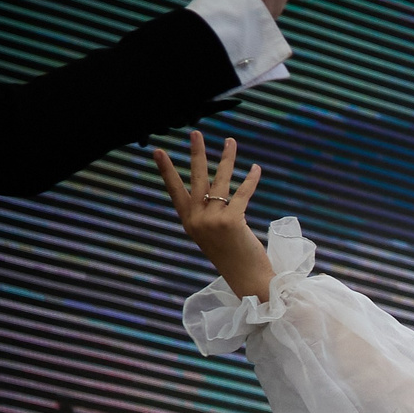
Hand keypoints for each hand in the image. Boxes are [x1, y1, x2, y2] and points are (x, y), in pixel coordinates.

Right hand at [153, 131, 272, 299]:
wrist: (248, 279)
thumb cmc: (233, 258)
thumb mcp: (212, 236)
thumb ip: (208, 216)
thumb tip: (214, 194)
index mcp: (189, 223)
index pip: (175, 191)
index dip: (167, 171)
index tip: (157, 151)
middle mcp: (197, 220)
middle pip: (197, 179)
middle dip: (197, 154)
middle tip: (195, 133)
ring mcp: (213, 220)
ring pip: (221, 181)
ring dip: (227, 159)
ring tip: (230, 141)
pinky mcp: (231, 221)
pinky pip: (242, 193)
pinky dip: (250, 180)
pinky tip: (255, 168)